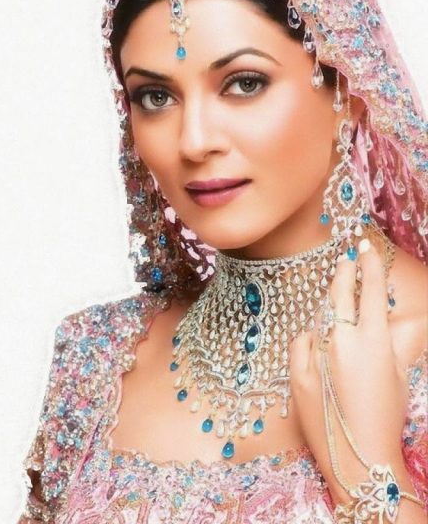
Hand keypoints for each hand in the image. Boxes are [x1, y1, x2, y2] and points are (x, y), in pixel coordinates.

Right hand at [288, 237, 407, 501]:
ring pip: (398, 313)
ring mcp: (392, 356)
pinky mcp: (404, 372)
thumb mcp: (299, 384)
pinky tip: (396, 320)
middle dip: (370, 269)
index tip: (346, 256)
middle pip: (373, 294)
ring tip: (384, 284)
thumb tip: (309, 331)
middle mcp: (370, 342)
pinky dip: (402, 323)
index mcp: (339, 341)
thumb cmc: (325, 423)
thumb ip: (301, 349)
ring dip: (390, 296)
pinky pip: (406, 336)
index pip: (342, 296)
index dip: (345, 273)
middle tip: (366, 249)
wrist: (366, 457)